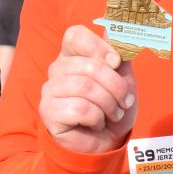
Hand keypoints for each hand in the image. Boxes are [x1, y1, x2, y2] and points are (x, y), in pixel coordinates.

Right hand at [39, 24, 136, 153]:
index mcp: (72, 55)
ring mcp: (49, 89)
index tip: (116, 63)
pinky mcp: (48, 111)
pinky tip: (96, 123)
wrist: (105, 143)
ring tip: (113, 114)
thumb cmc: (112, 108)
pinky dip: (97, 118)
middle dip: (115, 86)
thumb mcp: (124, 79)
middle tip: (125, 101)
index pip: (75, 35)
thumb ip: (120, 54)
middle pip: (88, 65)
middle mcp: (57, 69)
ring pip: (85, 87)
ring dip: (108, 104)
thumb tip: (116, 30)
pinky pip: (80, 109)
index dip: (98, 46)